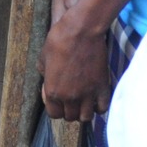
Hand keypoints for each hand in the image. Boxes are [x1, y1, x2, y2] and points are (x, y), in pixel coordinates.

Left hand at [41, 8, 113, 124]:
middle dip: (69, 110)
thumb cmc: (59, 40)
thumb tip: (48, 80)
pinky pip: (103, 107)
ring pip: (86, 116)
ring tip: (84, 102)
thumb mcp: (43, 58)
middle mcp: (70, 97)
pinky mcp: (102, 86)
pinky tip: (96, 99)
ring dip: (84, 111)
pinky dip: (99, 107)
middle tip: (71, 100)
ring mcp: (87, 93)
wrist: (81, 30)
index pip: (54, 114)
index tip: (58, 99)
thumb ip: (45, 74)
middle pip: (70, 116)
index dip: (55, 108)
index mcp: (52, 91)